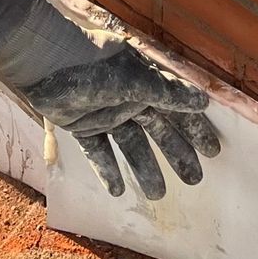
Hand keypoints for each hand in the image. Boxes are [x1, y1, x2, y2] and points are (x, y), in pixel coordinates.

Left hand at [27, 46, 221, 201]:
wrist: (44, 64)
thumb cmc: (94, 67)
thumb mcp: (135, 80)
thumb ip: (167, 93)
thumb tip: (202, 101)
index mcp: (145, 83)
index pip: (177, 109)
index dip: (195, 129)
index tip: (213, 151)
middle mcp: (129, 98)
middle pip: (159, 131)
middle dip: (177, 154)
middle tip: (195, 180)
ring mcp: (106, 113)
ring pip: (132, 145)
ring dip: (145, 168)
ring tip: (157, 195)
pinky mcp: (83, 126)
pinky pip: (100, 151)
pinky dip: (108, 169)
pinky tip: (118, 191)